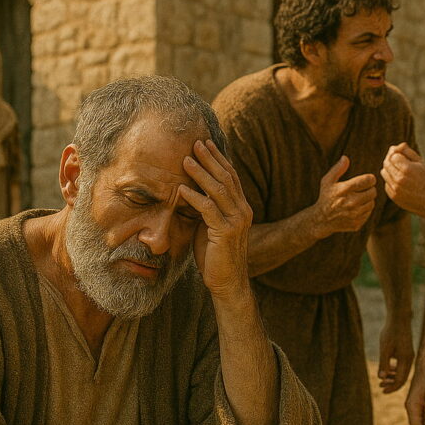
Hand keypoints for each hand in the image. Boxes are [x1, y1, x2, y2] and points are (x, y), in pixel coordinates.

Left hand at [180, 140, 252, 299]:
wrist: (227, 282)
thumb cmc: (215, 256)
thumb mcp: (210, 227)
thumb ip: (205, 209)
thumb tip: (189, 191)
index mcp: (241, 207)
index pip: (231, 176)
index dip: (218, 159)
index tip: (205, 144)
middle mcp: (242, 211)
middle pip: (226, 178)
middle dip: (210, 159)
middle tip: (195, 142)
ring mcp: (236, 221)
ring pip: (218, 190)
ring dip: (201, 173)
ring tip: (186, 160)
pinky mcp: (226, 232)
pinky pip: (208, 209)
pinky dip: (194, 197)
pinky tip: (182, 189)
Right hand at [311, 156, 376, 238]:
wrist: (321, 220)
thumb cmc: (326, 197)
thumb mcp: (327, 181)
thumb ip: (337, 169)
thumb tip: (345, 158)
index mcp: (345, 190)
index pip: (368, 180)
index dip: (370, 179)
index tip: (367, 180)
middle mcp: (351, 203)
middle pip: (373, 192)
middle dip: (369, 189)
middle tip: (363, 190)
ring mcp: (354, 215)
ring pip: (372, 203)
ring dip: (367, 200)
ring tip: (358, 199)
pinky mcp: (357, 224)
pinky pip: (368, 213)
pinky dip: (365, 210)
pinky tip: (356, 208)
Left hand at [377, 318, 413, 392]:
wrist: (399, 318)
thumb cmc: (390, 332)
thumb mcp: (384, 349)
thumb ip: (383, 363)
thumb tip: (381, 378)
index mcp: (405, 360)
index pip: (400, 380)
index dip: (392, 387)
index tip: (383, 391)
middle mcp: (409, 359)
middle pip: (402, 377)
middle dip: (392, 384)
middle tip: (381, 388)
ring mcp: (409, 355)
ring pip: (402, 371)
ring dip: (393, 376)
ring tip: (383, 380)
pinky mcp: (406, 351)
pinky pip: (402, 364)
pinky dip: (395, 369)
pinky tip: (388, 369)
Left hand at [380, 143, 424, 217]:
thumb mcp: (422, 163)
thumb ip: (408, 152)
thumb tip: (395, 146)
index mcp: (407, 169)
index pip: (393, 155)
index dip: (398, 154)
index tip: (404, 157)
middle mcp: (399, 179)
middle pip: (386, 163)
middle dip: (392, 160)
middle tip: (400, 161)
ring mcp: (395, 189)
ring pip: (384, 173)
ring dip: (390, 169)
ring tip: (400, 171)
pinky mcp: (393, 197)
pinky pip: (386, 184)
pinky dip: (391, 181)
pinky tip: (401, 182)